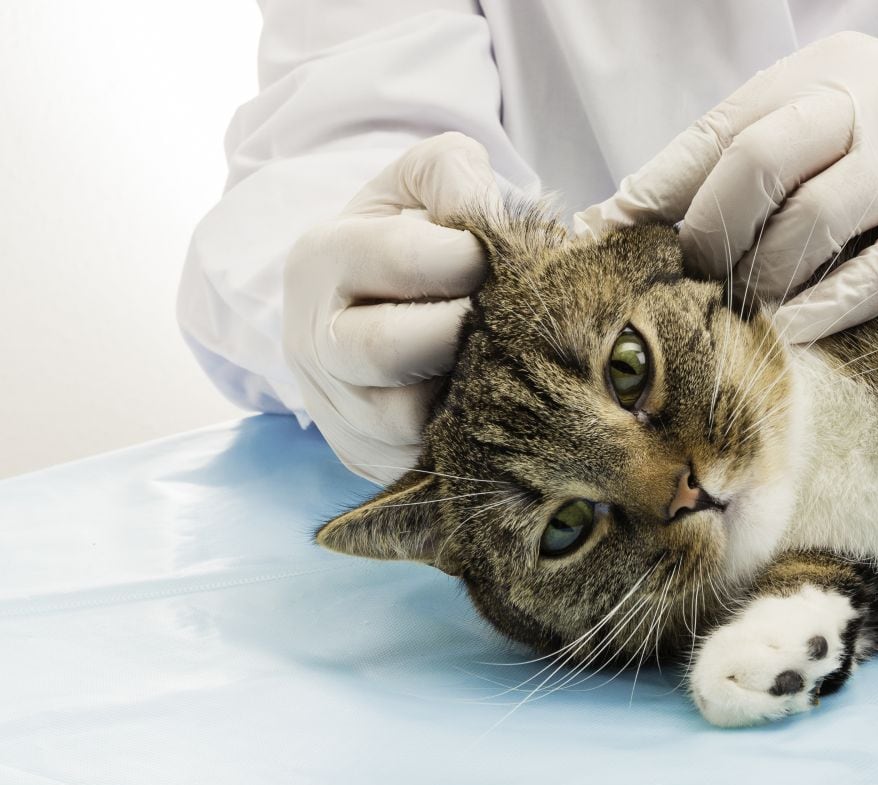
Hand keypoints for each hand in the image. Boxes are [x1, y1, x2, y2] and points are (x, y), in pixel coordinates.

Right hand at [284, 133, 499, 483]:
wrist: (371, 310)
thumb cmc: (409, 238)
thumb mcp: (420, 183)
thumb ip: (452, 172)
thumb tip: (481, 210)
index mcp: (321, 260)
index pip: (397, 258)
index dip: (468, 256)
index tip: (500, 257)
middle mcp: (314, 342)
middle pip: (389, 349)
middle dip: (462, 331)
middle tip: (506, 317)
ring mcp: (337, 411)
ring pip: (407, 420)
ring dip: (468, 392)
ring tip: (503, 361)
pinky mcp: (368, 460)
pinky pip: (424, 461)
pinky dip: (468, 437)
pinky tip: (494, 404)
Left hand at [574, 32, 877, 341]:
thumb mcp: (832, 117)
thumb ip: (754, 152)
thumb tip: (637, 216)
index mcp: (821, 71)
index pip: (719, 128)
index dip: (659, 189)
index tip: (610, 237)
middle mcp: (870, 100)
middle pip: (758, 162)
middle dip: (708, 233)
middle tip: (692, 281)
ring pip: (813, 221)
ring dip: (763, 278)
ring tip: (745, 308)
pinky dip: (824, 309)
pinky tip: (792, 333)